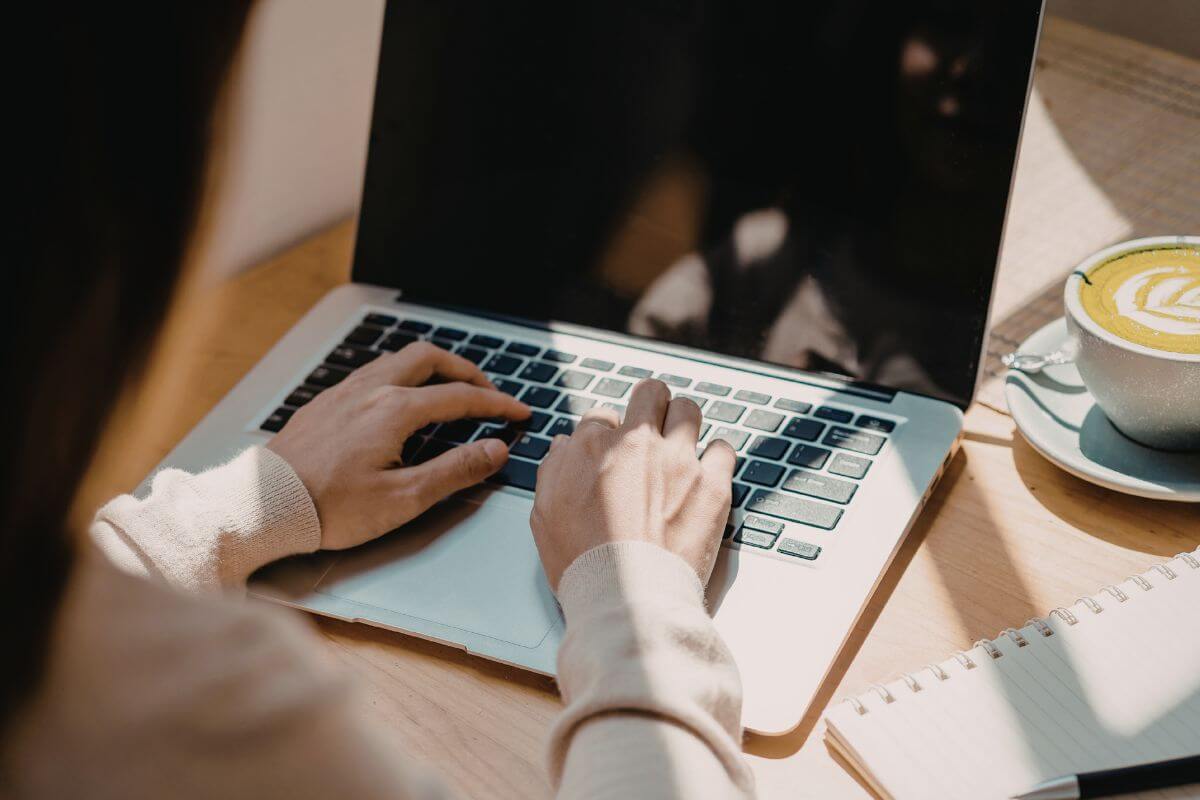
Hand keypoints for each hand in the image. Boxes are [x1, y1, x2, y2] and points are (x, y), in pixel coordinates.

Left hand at [267, 342, 529, 549]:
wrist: (264, 506)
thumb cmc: (331, 508)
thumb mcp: (404, 499)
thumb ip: (455, 470)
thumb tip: (495, 450)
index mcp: (395, 410)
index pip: (461, 397)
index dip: (497, 404)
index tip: (519, 412)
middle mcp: (371, 390)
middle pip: (430, 359)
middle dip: (466, 370)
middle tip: (487, 391)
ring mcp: (344, 392)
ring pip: (397, 359)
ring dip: (431, 368)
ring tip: (447, 389)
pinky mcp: (324, 403)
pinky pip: (371, 372)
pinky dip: (400, 376)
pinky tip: (398, 399)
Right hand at [530, 379, 735, 590]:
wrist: (628, 597)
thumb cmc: (584, 563)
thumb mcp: (545, 515)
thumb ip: (554, 470)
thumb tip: (565, 446)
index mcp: (593, 447)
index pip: (602, 415)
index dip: (606, 433)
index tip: (611, 452)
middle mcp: (638, 444)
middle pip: (650, 393)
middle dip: (650, 405)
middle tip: (651, 425)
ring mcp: (679, 461)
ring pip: (689, 410)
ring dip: (683, 423)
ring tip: (680, 445)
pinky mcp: (712, 485)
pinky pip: (723, 449)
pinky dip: (716, 458)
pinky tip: (706, 472)